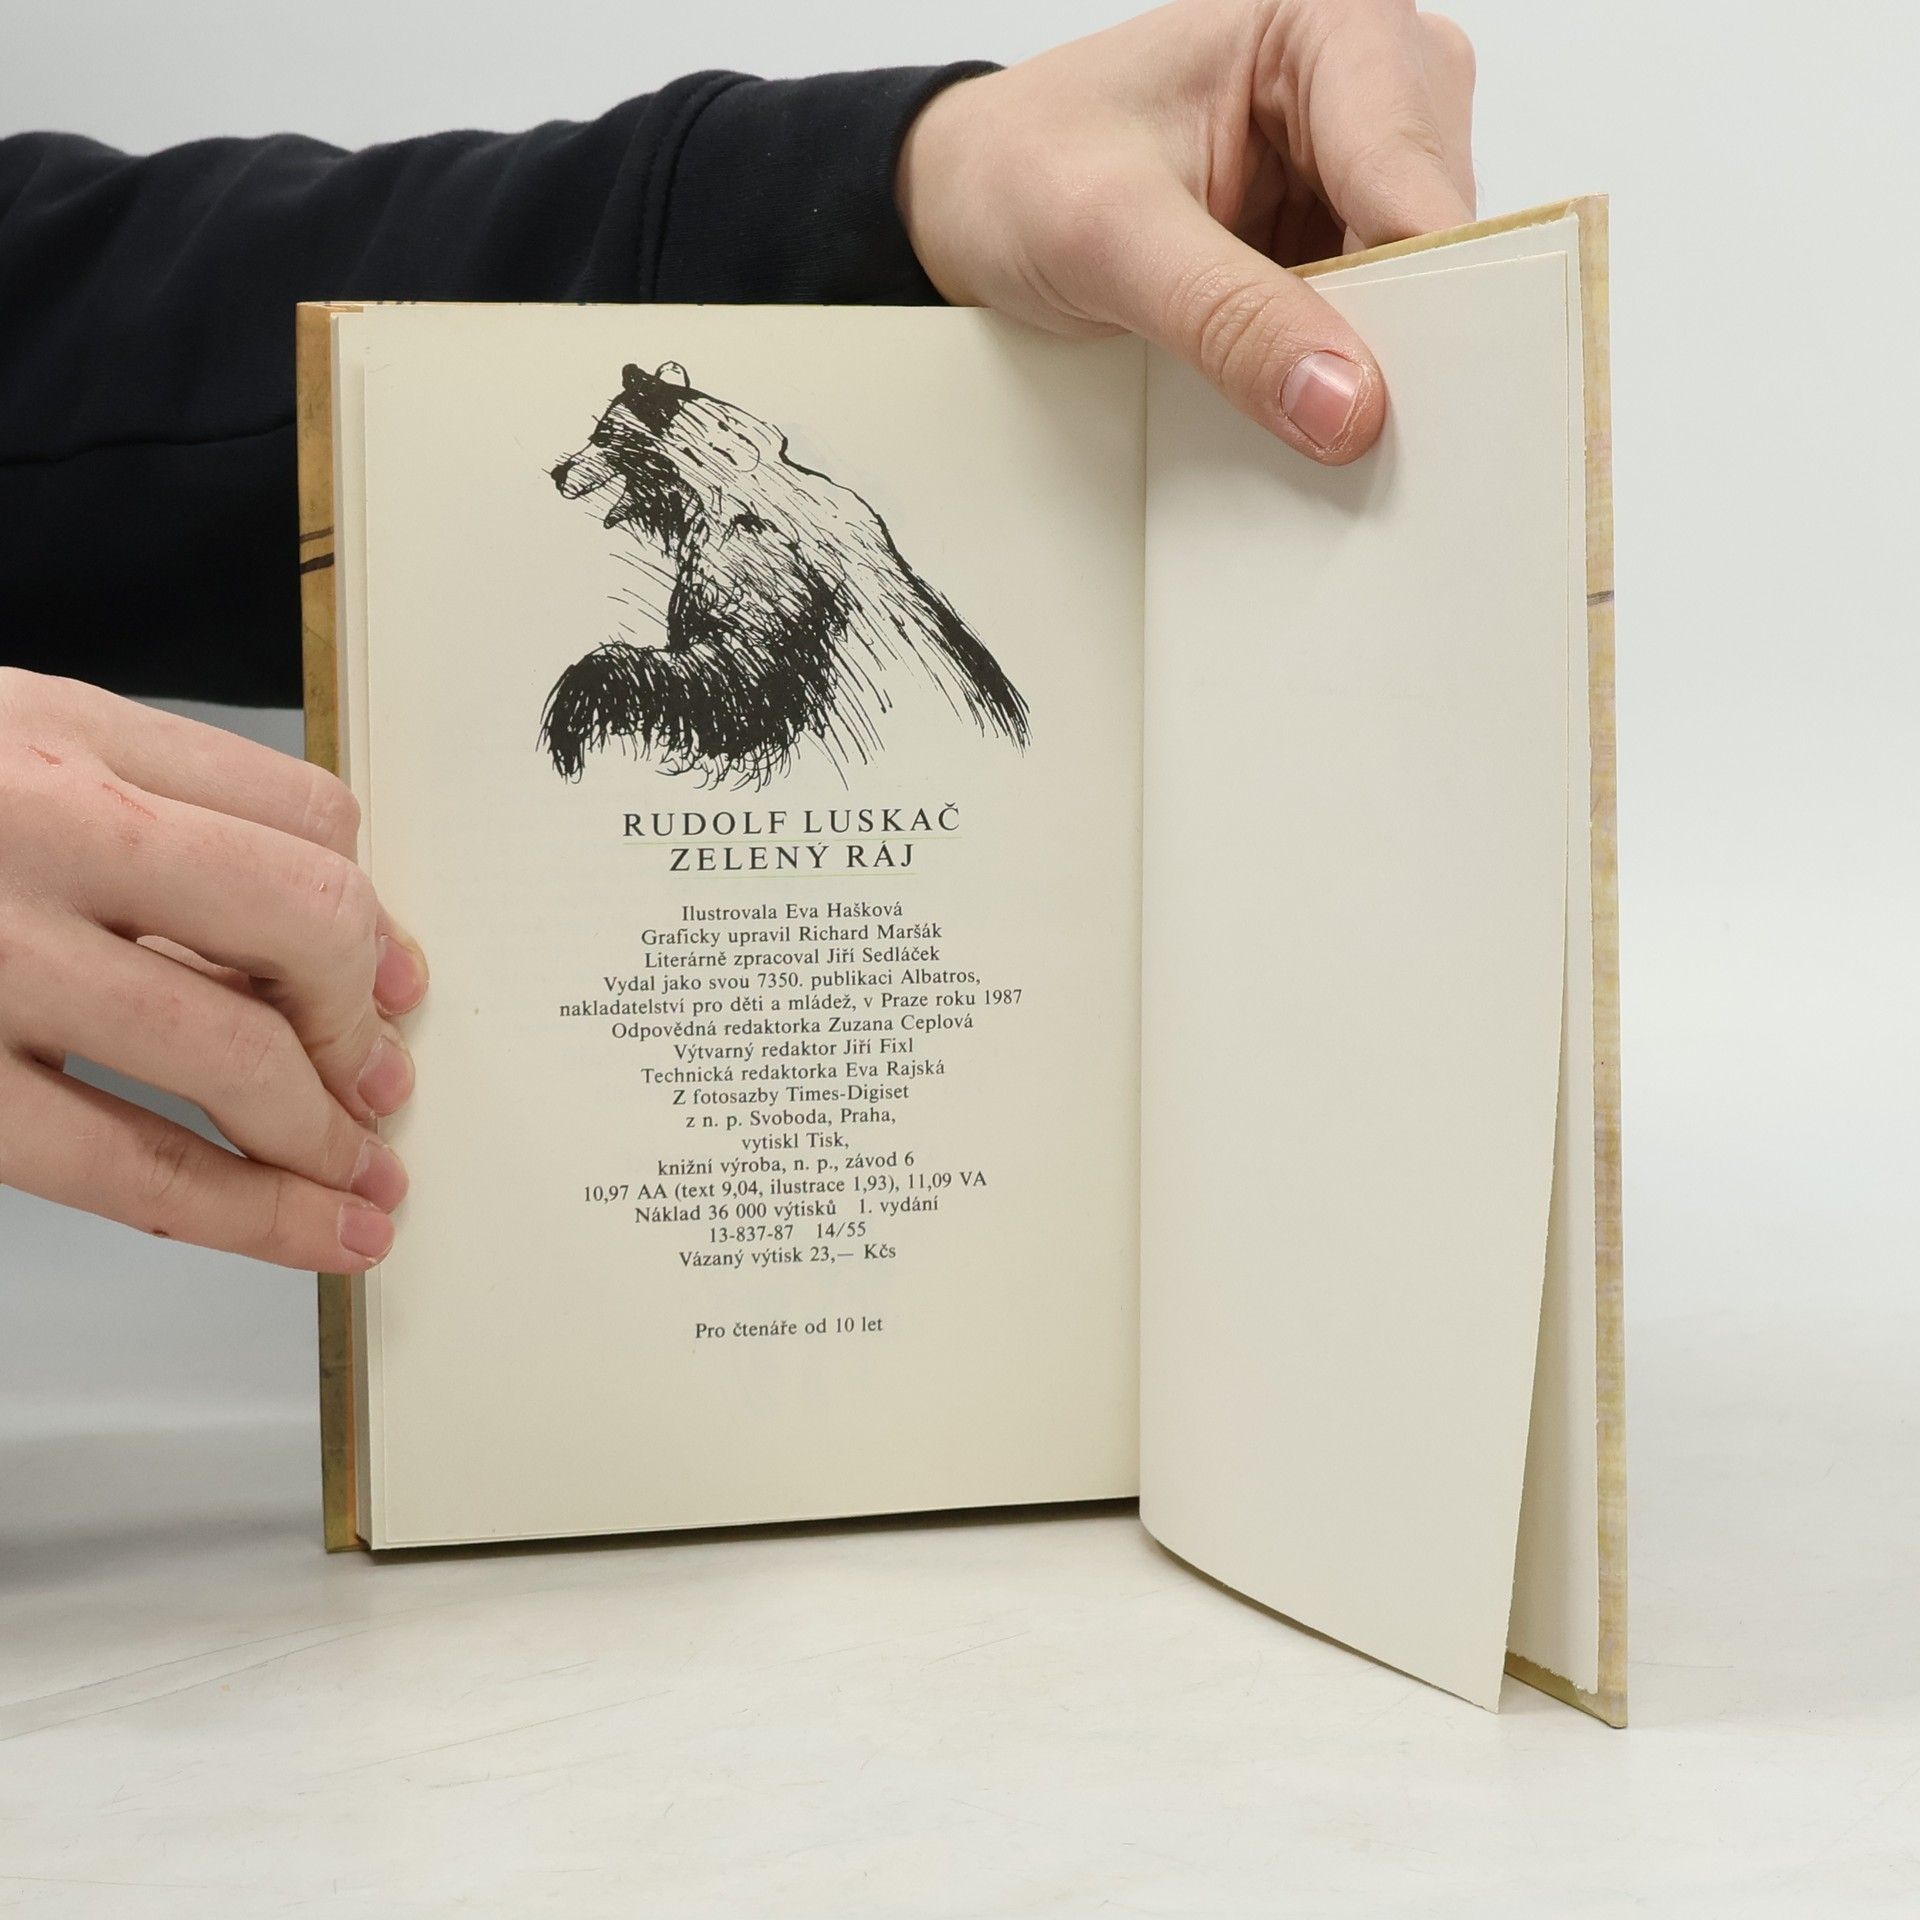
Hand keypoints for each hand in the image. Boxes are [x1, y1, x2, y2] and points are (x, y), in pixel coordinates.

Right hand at [0, 669, 426, 1270]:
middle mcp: (37, 831)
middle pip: (303, 918)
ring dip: (323, 1133)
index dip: (374, 919)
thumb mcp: (8, 745)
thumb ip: (153, 806)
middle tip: (380, 1083)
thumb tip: (323, 930)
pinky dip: (241, 1211)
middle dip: (362, 1019)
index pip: (306, 819)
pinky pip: (120, 1163)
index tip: (392, 982)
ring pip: (227, 1054)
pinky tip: (302, 1230)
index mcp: (65, 740)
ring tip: (361, 1182)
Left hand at [898, 0, 1475, 462]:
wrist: (972, 198)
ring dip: (1377, 360)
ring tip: (1313, 415)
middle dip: (1405, 334)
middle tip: (1350, 427)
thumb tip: (1343, 402)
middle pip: (1441, 231)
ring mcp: (1361, 162)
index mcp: (1328, 25)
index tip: (1407, 404)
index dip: (1427, 295)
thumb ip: (1228, 319)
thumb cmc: (1022, 171)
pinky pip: (1382, 316)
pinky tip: (1307, 404)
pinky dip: (1348, 369)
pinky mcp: (1338, 233)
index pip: (1413, 178)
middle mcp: (1369, 79)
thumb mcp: (1108, 241)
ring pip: (1427, 283)